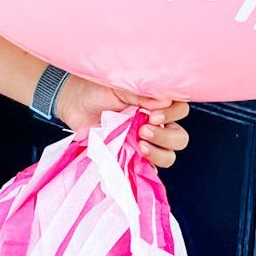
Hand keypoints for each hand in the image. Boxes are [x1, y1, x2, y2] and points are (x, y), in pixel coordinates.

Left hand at [54, 77, 190, 167]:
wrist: (74, 104)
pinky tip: (134, 159)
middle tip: (143, 130)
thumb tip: (164, 100)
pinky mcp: (131, 159)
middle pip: (180, 138)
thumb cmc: (97, 90)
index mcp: (157, 104)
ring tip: (139, 145)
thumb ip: (141, 93)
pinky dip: (145, 167)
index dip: (173, 115)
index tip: (153, 115)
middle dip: (166, 137)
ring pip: (169, 155)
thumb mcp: (119, 85)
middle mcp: (156, 125)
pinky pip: (148, 170)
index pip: (181, 110)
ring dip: (158, 153)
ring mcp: (145, 143)